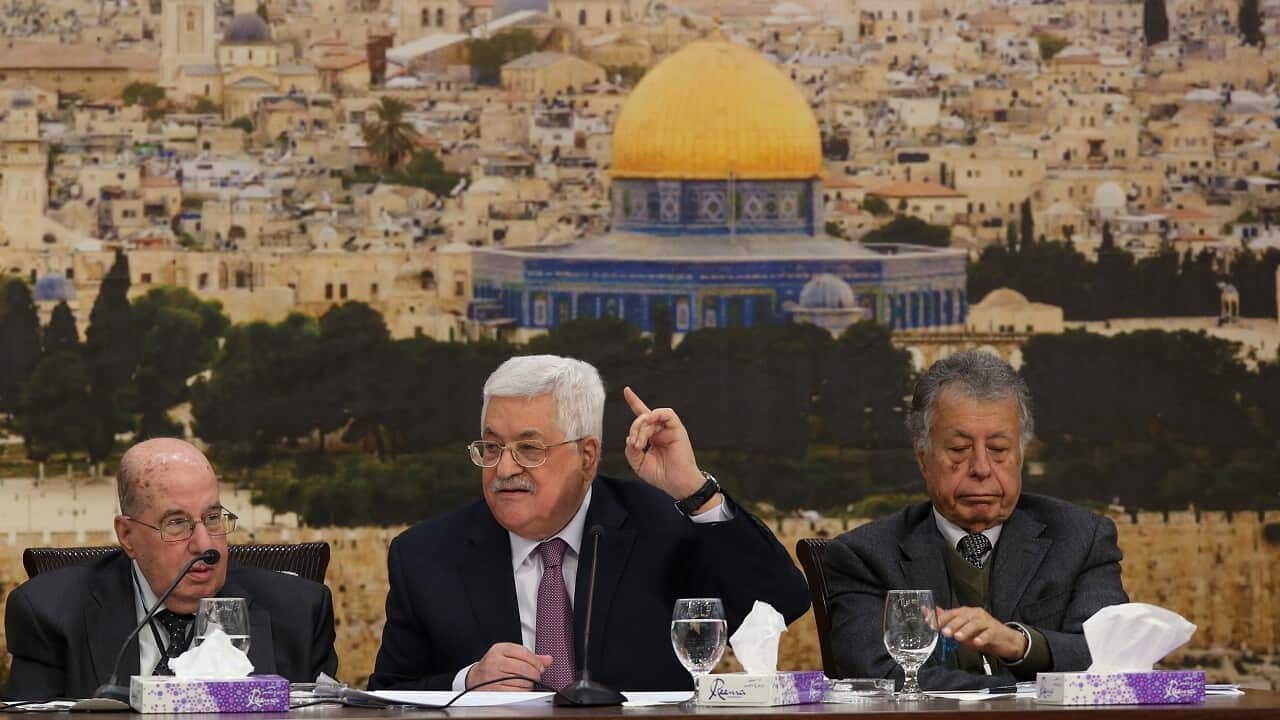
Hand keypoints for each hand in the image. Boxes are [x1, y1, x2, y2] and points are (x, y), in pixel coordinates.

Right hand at [466, 643, 553, 690]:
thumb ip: (529, 657)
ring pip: (522, 681)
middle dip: (535, 674)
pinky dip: (522, 692)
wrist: (474, 678)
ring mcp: (493, 677)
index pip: (524, 653)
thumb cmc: (494, 666)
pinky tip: (520, 689)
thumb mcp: (509, 655)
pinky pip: (516, 692)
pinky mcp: (494, 690)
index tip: (540, 667)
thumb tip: (548, 659)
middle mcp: (495, 661)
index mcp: (499, 649)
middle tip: (536, 676)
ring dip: (529, 684)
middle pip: (525, 668)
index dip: (536, 661)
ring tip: (526, 682)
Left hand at [622, 387, 716, 509]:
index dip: (634, 402)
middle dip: (634, 430)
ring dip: (641, 428)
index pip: (641, 415)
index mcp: (651, 436)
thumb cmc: (660, 475)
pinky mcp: (677, 429)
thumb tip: (630, 437)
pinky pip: (667, 414)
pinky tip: (649, 420)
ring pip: (650, 416)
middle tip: (635, 446)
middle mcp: (659, 430)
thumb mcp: (639, 463)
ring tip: (640, 444)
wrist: (677, 483)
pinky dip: (656, 414)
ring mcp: (668, 428)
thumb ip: (631, 450)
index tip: (626, 390)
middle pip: (641, 418)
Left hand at [937, 607, 1027, 661]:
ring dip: (966, 630)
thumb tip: (929, 612)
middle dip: (952, 624)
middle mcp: (976, 614)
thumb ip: (946, 621)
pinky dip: (982, 637)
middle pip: (963, 617)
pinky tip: (977, 643)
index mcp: (966, 612)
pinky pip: (989, 633)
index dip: (941, 619)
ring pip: (975, 624)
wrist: (1004, 640)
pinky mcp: (996, 631)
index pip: (951, 613)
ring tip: (958, 637)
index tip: (932, 625)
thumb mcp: (961, 629)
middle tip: (945, 632)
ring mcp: (987, 622)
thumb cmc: (980, 634)